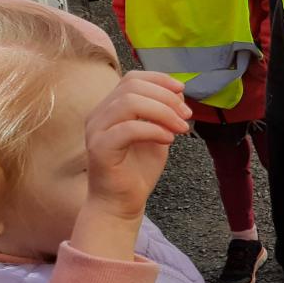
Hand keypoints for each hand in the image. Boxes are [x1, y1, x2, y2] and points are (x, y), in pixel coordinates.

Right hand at [84, 71, 188, 222]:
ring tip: (181, 129)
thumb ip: (164, 114)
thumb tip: (179, 93)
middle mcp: (99, 115)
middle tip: (186, 116)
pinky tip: (169, 140)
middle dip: (166, 97)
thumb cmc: (137, 171)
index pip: (132, 78)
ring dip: (163, 112)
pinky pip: (127, 128)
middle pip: (132, 87)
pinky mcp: (99, 148)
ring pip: (129, 103)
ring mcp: (96, 130)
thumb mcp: (158, 135)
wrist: (121, 204)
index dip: (159, 79)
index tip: (182, 91)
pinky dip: (153, 130)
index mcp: (111, 108)